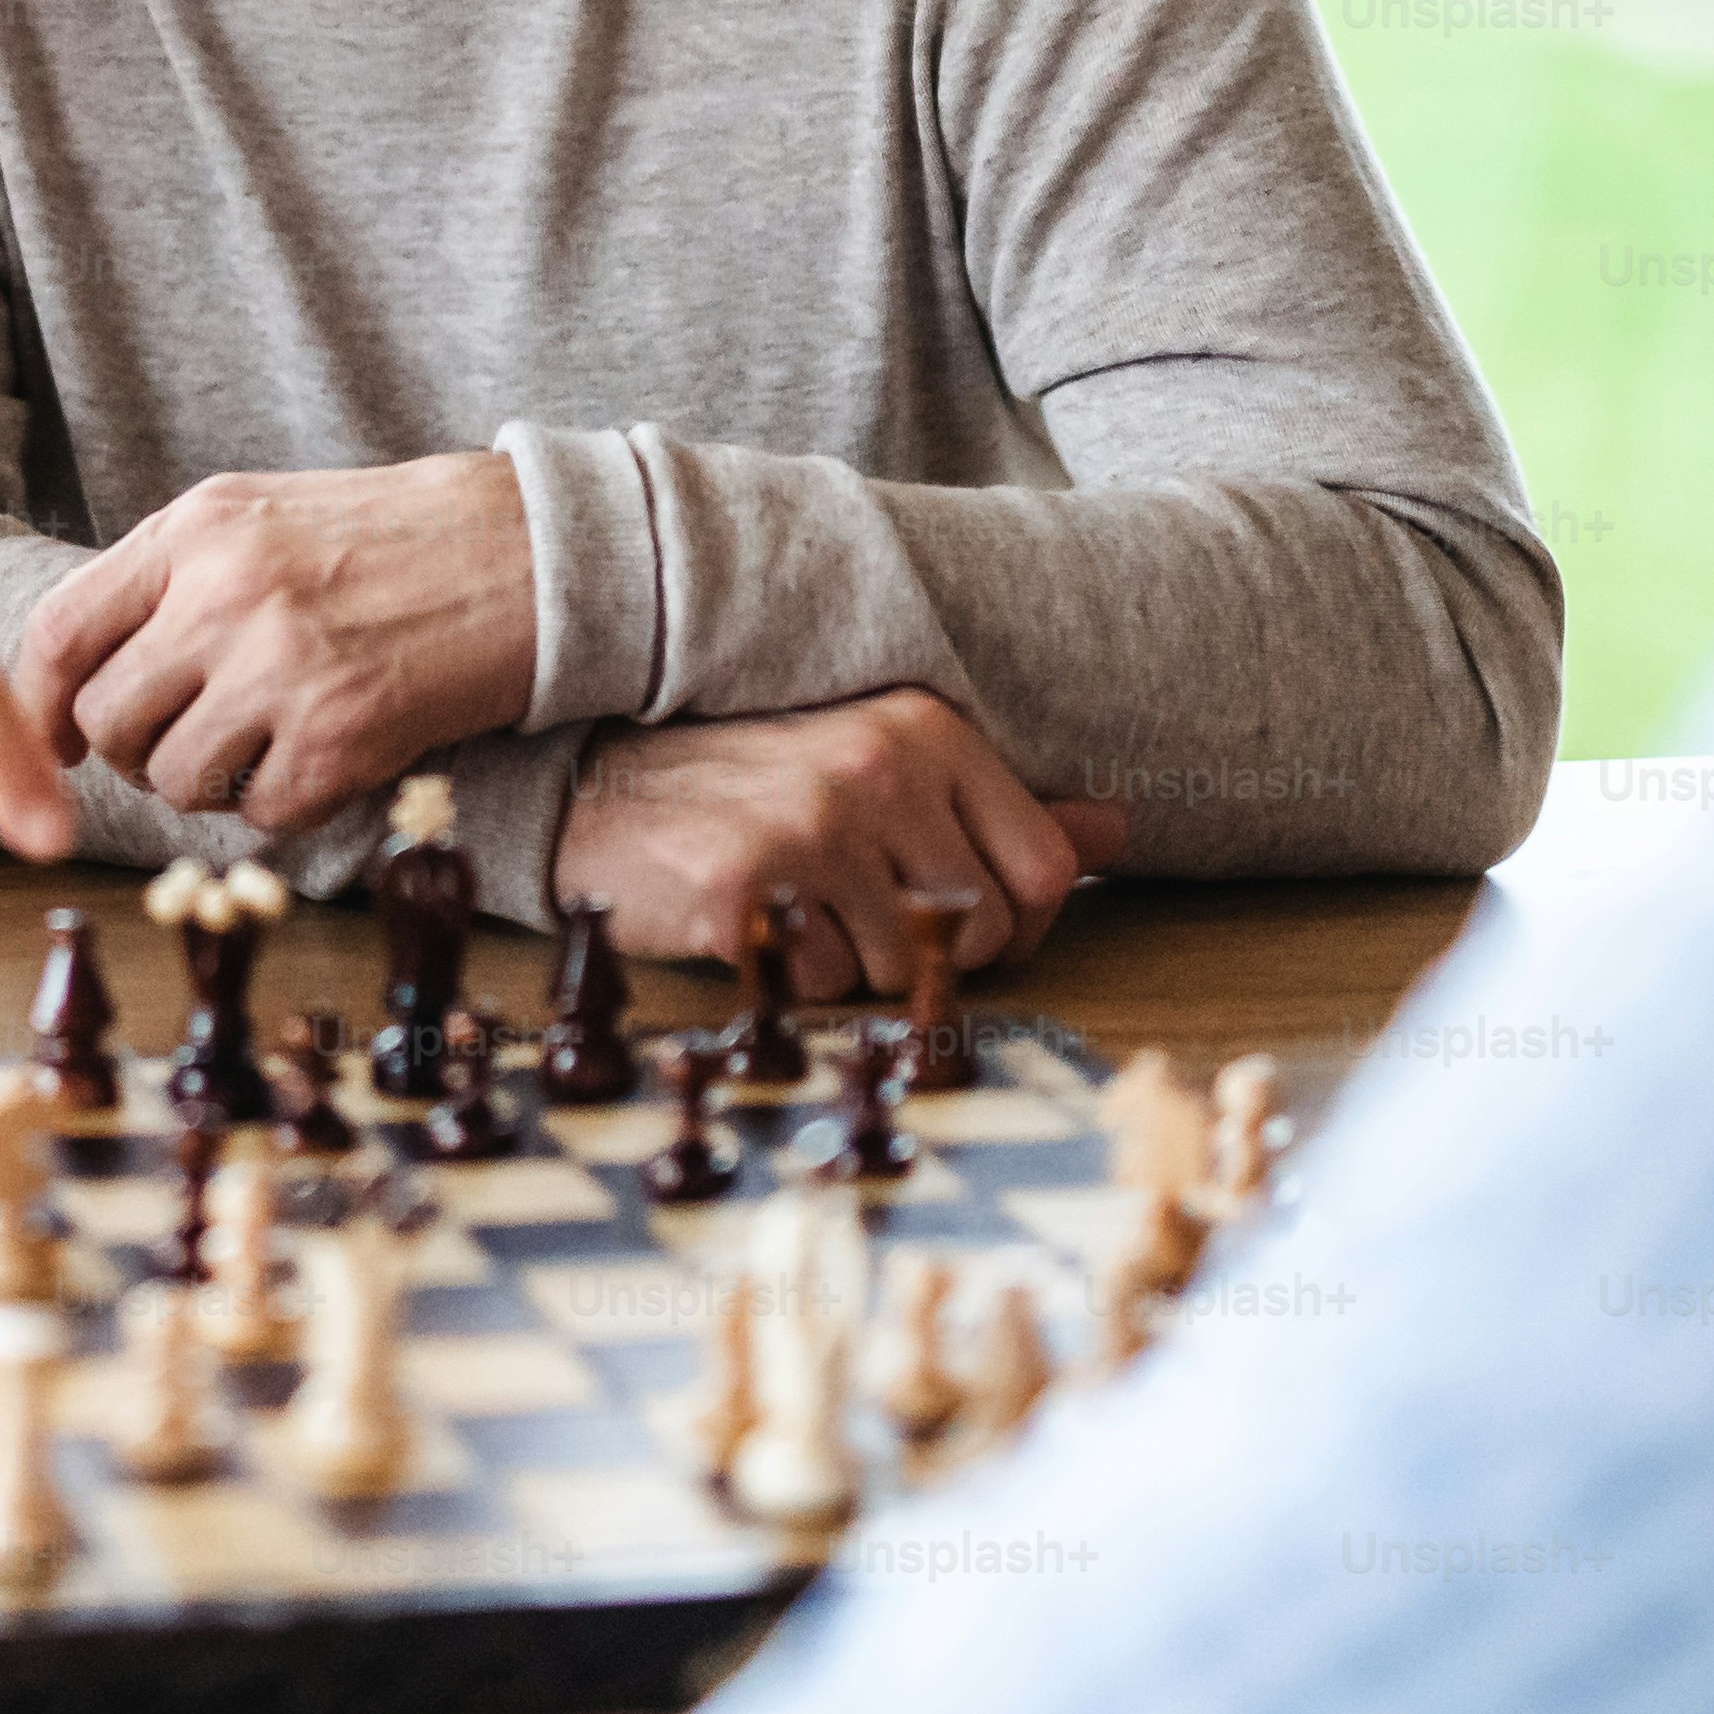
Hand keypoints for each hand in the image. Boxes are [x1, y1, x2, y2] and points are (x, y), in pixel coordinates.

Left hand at [17, 455, 535, 836]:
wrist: (520, 555)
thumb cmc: (381, 541)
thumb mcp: (254, 517)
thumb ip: (163, 580)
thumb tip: (73, 679)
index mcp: (194, 531)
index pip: (58, 632)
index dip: (41, 704)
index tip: (58, 740)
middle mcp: (225, 596)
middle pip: (107, 720)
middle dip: (129, 752)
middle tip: (178, 743)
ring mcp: (282, 670)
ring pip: (172, 779)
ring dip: (204, 782)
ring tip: (258, 744)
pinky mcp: (339, 738)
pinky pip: (257, 811)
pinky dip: (278, 801)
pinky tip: (319, 755)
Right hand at [551, 694, 1128, 995]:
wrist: (596, 787)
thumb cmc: (752, 785)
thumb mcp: (881, 768)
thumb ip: (995, 808)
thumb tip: (1116, 830)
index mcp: (924, 730)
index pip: (1043, 873)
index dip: (1012, 926)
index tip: (955, 925)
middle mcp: (877, 766)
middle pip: (978, 935)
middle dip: (926, 955)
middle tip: (854, 915)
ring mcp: (811, 824)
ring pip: (901, 970)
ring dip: (854, 966)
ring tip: (800, 910)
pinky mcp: (748, 885)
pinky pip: (823, 983)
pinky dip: (794, 975)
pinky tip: (753, 922)